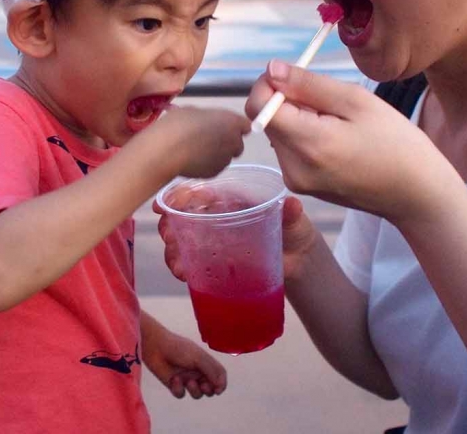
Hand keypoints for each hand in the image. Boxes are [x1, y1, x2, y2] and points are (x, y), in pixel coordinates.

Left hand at [142, 325, 226, 398]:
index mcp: (205, 363)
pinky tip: (174, 380)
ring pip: (197, 394)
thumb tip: (220, 386)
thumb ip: (211, 371)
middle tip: (203, 386)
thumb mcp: (198, 357)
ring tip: (188, 382)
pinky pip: (181, 394)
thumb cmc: (179, 349)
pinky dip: (179, 389)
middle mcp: (197, 372)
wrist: (156, 347)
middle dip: (208, 390)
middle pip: (210, 388)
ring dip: (195, 391)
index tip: (218, 390)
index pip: (219, 375)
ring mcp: (186, 379)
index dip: (221, 383)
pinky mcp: (174, 385)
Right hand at [151, 106, 248, 178]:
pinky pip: (215, 166)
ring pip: (226, 156)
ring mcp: (225, 159)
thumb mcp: (195, 111)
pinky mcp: (215, 173)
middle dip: (228, 142)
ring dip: (217, 153)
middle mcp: (234, 141)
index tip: (224, 126)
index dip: (235, 126)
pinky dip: (208, 164)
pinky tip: (193, 160)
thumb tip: (208, 123)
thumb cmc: (179, 123)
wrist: (168, 149)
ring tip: (197, 150)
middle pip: (238, 143)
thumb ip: (210, 118)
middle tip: (209, 139)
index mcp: (232, 122)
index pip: (245, 125)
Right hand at [156, 195, 316, 284]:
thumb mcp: (294, 219)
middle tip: (168, 236)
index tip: (166, 204)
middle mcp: (218, 217)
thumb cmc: (294, 231)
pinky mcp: (215, 261)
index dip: (181, 195)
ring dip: (173, 248)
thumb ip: (291, 212)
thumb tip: (292, 205)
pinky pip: (192, 260)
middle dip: (170, 223)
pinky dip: (182, 265)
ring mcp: (214, 240)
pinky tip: (182, 274)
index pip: (202, 192)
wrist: (299, 262)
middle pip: (185, 215)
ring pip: (183, 239)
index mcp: (233, 199)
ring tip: (177, 263)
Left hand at [245, 60, 462, 223]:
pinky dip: (305, 135)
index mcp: (309, 144)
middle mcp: (293, 168)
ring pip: (278, 132)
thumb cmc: (396, 143)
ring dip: (298, 118)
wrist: (415, 193)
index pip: (258, 106)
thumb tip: (271, 69)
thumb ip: (308, 84)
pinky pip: (290, 149)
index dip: (269, 83)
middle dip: (289, 101)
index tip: (295, 76)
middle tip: (331, 103)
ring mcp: (296, 181)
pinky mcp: (301, 186)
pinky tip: (336, 140)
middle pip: (267, 119)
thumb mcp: (356, 101)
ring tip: (339, 123)